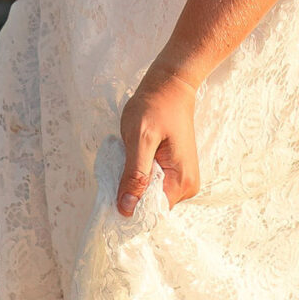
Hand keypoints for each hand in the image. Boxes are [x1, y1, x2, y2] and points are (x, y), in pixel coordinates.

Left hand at [117, 64, 199, 215]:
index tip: (111, 195)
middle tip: (120, 164)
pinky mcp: (175, 171)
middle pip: (150, 205)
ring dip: (133, 181)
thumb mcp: (140, 139)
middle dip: (130, 191)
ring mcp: (182, 179)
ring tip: (129, 155)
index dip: (129, 207)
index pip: (152, 212)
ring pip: (149, 194)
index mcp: (181, 182)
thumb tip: (127, 209)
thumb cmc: (155, 107)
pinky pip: (152, 183)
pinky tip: (134, 155)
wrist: (171, 86)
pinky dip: (138, 173)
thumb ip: (134, 175)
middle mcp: (186, 186)